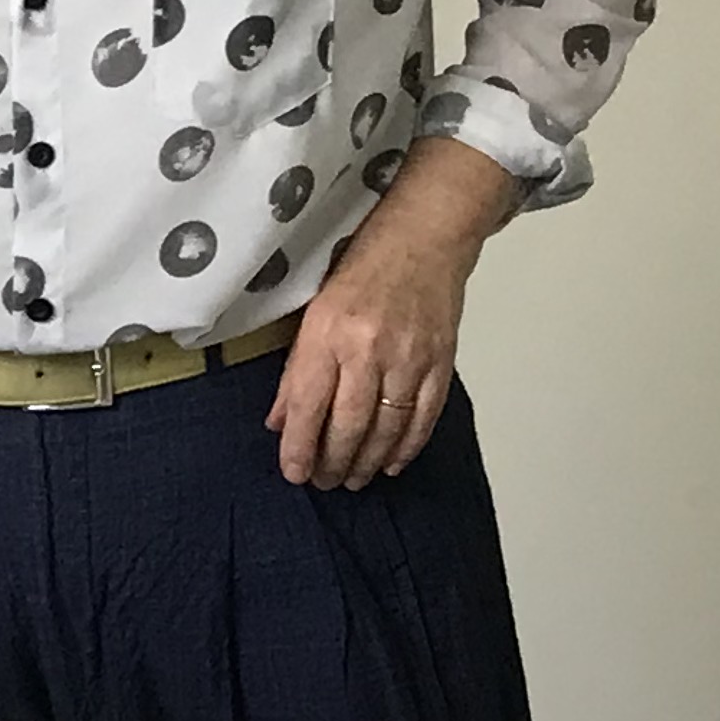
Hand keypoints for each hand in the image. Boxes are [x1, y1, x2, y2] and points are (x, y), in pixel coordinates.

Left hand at [267, 137, 515, 486]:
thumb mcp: (313, 312)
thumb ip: (296, 370)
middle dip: (332, 462)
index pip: (308, 404)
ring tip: (352, 480)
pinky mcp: (440, 361)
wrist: (425, 238)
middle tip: (323, 482)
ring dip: (366, 461)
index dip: (299, 447)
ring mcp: (409, 357)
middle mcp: (368, 348)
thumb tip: (279, 422)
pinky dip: (407, 446)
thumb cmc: (361, 269)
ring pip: (386, 427)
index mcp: (328, 333)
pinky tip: (390, 463)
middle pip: (348, 423)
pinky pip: (423, 415)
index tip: (293, 474)